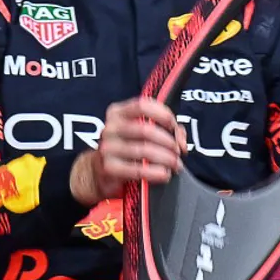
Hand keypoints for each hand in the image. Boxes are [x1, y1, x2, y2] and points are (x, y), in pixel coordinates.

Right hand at [70, 97, 186, 205]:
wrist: (98, 173)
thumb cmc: (126, 150)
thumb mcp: (141, 134)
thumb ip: (164, 130)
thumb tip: (181, 140)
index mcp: (117, 113)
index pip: (143, 105)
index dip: (163, 114)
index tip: (174, 126)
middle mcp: (110, 127)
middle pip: (146, 130)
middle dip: (168, 141)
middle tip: (178, 152)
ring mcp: (107, 147)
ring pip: (144, 150)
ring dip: (166, 158)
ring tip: (175, 165)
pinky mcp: (109, 168)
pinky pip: (138, 169)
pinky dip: (156, 173)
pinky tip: (165, 175)